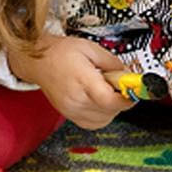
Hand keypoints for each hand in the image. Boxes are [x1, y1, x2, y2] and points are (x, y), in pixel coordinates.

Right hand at [10, 35, 131, 130]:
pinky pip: (93, 123)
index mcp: (82, 80)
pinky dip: (102, 116)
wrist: (37, 61)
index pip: (109, 100)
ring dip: (112, 109)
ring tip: (106, 93)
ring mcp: (71, 109)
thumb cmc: (59, 53)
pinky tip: (99, 103)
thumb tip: (127, 74)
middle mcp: (76, 99)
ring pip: (104, 120)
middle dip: (121, 100)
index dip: (126, 99)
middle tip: (119, 86)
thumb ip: (112, 63)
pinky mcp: (69, 115)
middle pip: (110, 111)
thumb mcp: (90, 48)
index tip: (134, 92)